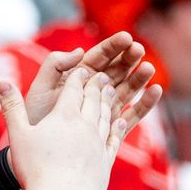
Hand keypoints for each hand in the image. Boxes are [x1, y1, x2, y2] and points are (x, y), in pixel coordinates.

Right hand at [0, 68, 123, 189]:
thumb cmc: (35, 168)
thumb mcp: (18, 135)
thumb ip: (11, 107)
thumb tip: (1, 83)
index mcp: (64, 116)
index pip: (73, 89)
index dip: (77, 77)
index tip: (81, 68)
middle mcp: (85, 125)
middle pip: (93, 99)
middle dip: (96, 85)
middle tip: (102, 75)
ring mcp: (98, 143)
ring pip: (106, 116)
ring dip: (108, 101)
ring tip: (111, 92)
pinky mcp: (105, 162)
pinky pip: (114, 139)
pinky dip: (118, 128)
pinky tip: (121, 122)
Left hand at [23, 32, 160, 142]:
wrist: (35, 152)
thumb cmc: (35, 118)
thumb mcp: (40, 87)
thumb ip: (55, 65)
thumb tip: (80, 50)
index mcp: (78, 77)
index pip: (100, 57)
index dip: (113, 46)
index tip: (126, 38)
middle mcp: (95, 91)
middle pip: (117, 70)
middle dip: (129, 58)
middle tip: (139, 50)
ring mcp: (105, 109)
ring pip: (128, 89)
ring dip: (139, 78)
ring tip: (149, 68)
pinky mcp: (112, 128)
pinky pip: (132, 115)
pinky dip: (145, 104)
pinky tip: (155, 91)